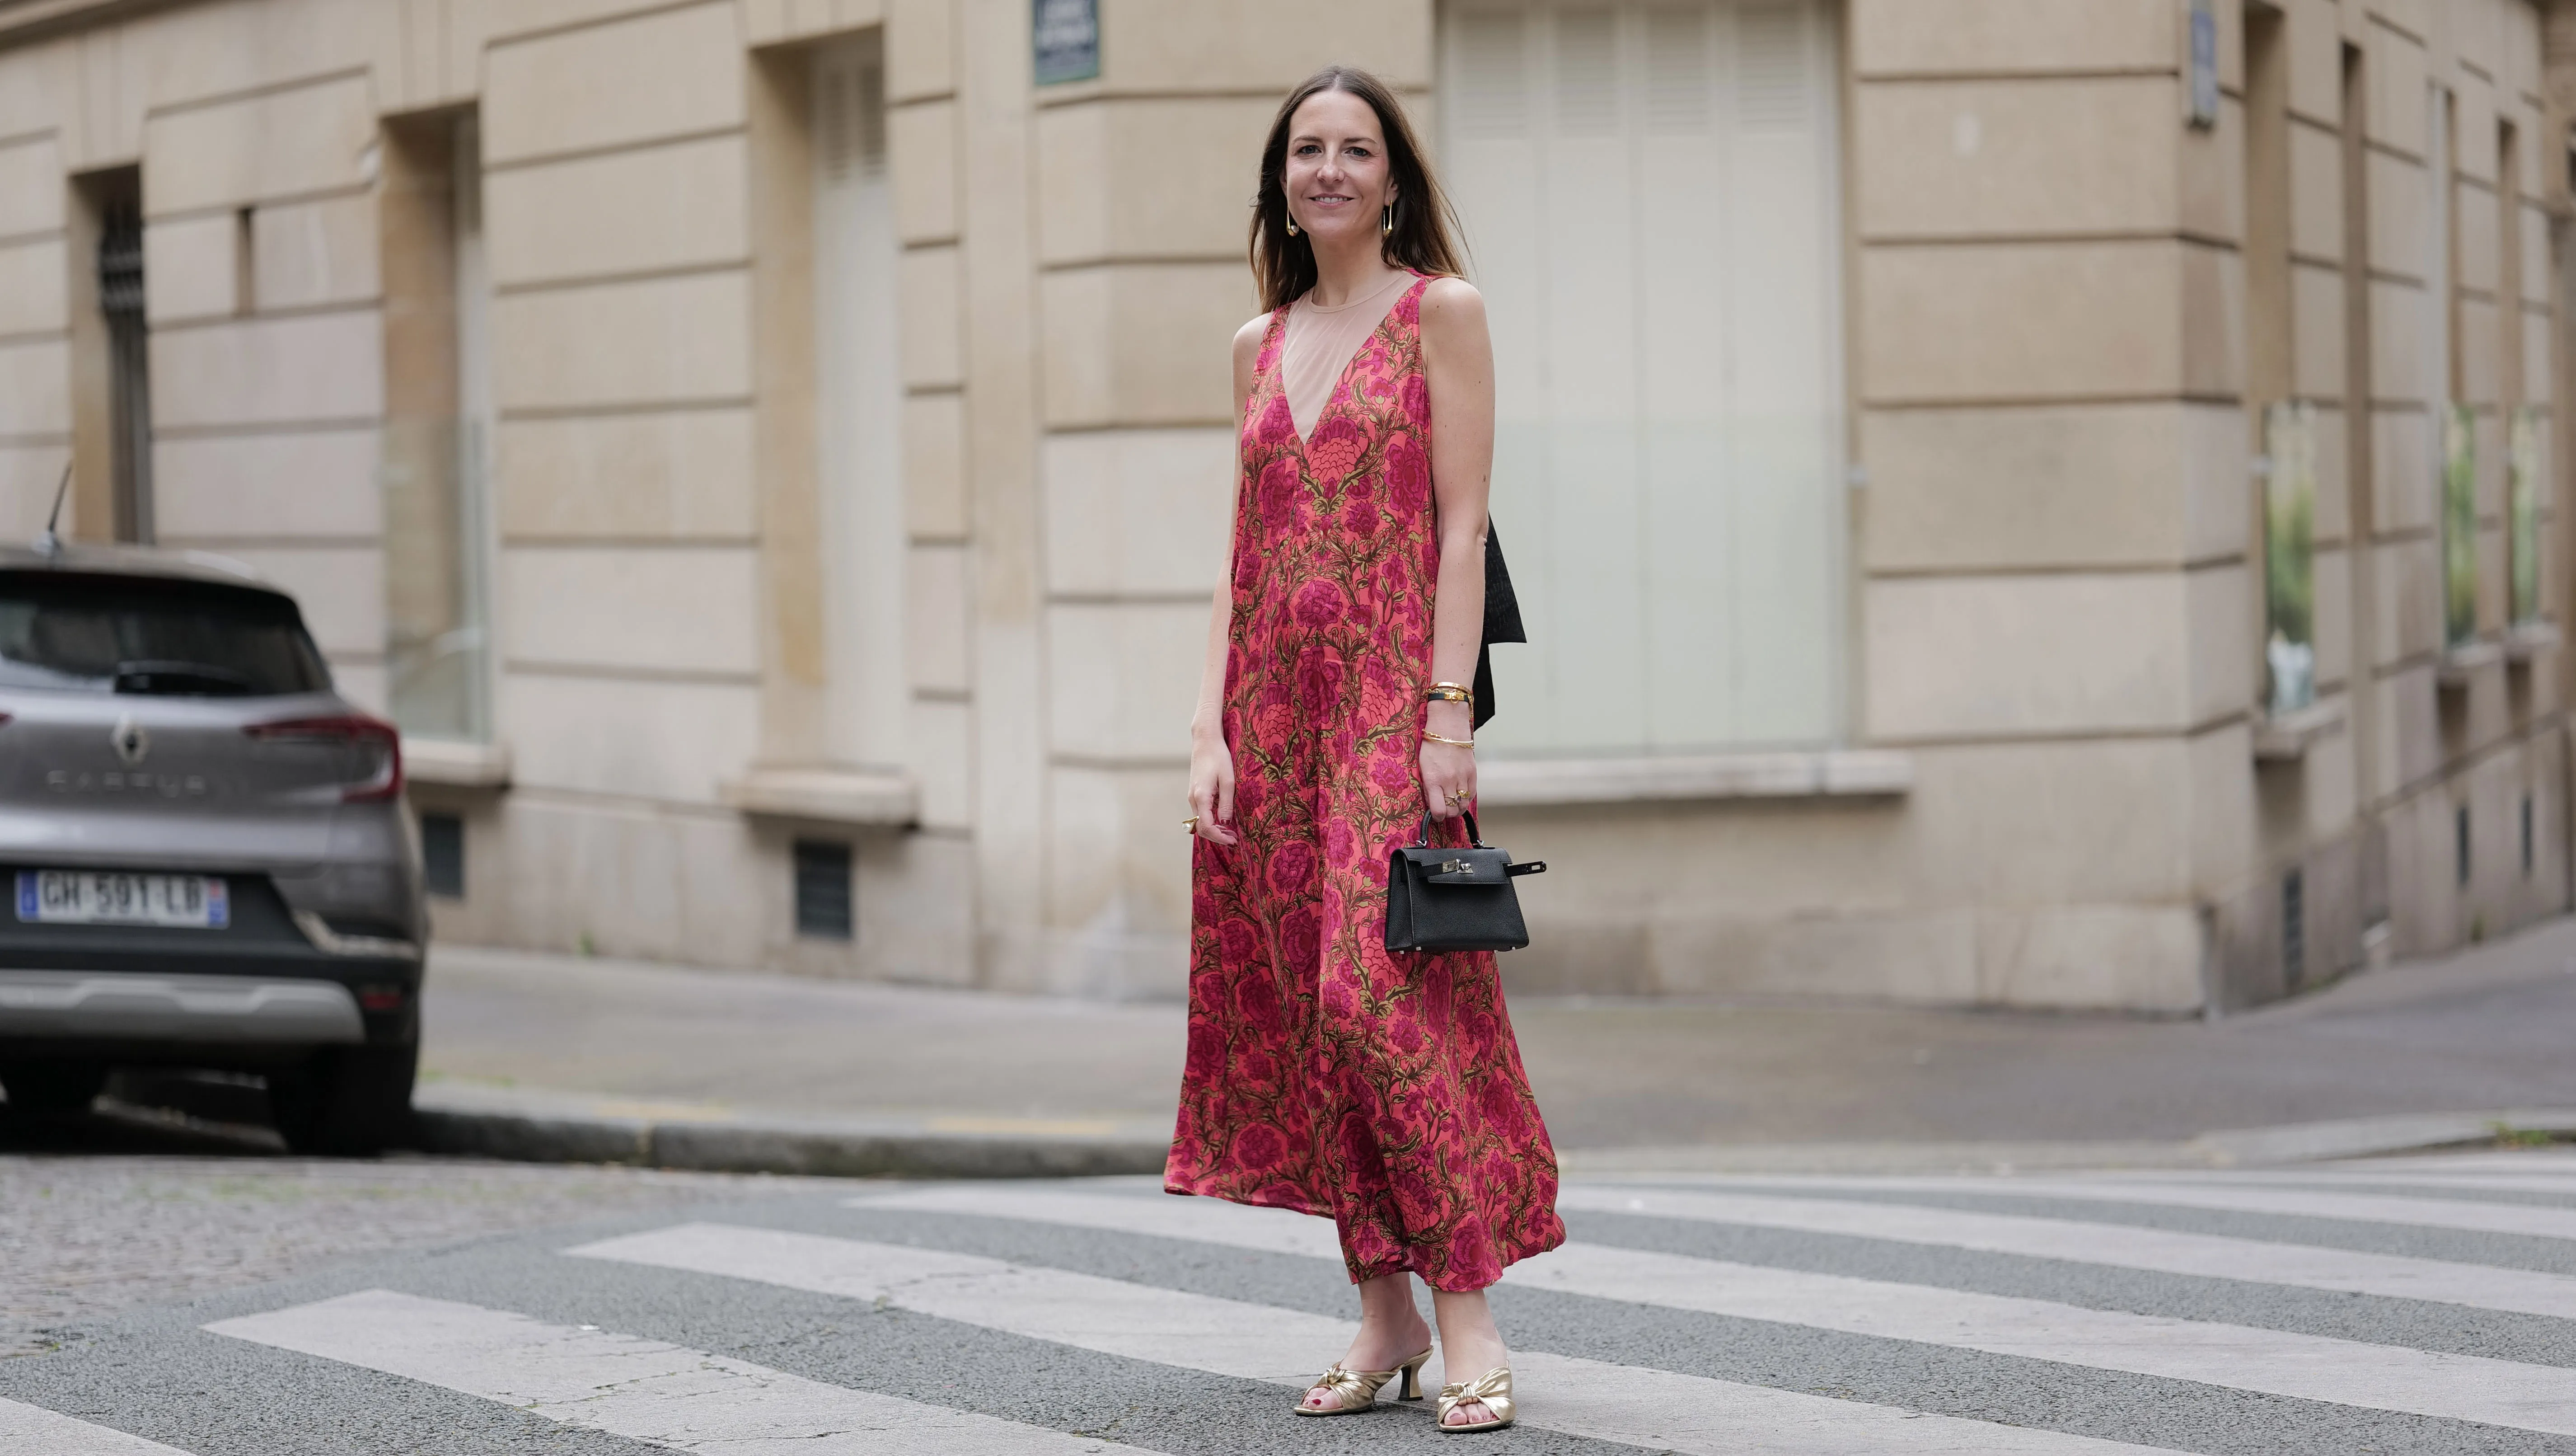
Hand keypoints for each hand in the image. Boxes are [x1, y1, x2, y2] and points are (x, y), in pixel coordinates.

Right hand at [1188, 728, 1238, 844]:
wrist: (1205, 740)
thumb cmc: (1218, 756)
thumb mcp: (1228, 780)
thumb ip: (1226, 803)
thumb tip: (1226, 822)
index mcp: (1201, 797)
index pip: (1206, 826)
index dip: (1219, 837)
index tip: (1233, 841)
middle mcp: (1193, 798)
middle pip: (1200, 827)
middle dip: (1216, 836)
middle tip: (1234, 839)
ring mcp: (1192, 795)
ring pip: (1199, 821)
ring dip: (1214, 829)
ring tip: (1231, 832)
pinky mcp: (1195, 792)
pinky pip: (1200, 812)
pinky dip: (1211, 820)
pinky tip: (1224, 819)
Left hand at [1420, 702, 1475, 820]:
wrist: (1448, 728)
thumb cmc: (1432, 746)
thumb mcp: (1422, 767)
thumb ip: (1428, 786)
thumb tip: (1432, 803)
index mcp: (1433, 780)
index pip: (1439, 810)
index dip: (1437, 817)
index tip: (1436, 815)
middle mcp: (1449, 781)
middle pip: (1452, 810)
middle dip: (1447, 814)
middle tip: (1444, 809)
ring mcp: (1462, 777)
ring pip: (1463, 805)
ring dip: (1458, 808)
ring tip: (1453, 804)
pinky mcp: (1473, 773)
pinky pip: (1472, 794)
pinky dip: (1467, 799)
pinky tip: (1461, 796)